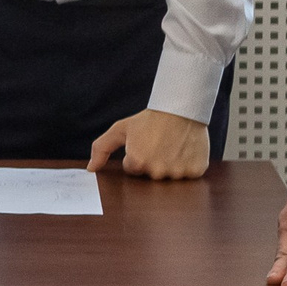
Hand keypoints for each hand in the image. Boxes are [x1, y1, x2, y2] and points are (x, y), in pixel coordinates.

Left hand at [87, 108, 213, 179]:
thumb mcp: (121, 129)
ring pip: (170, 176)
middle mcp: (157, 171)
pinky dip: (188, 165)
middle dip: (153, 162)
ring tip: (172, 146)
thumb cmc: (149, 120)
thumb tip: (91, 169)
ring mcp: (178, 173)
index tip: (145, 143)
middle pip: (151, 175)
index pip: (133, 169)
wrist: (181, 109)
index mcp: (137, 162)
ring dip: (171, 165)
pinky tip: (185, 150)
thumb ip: (101, 149)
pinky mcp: (196, 171)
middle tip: (159, 144)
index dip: (138, 155)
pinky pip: (189, 175)